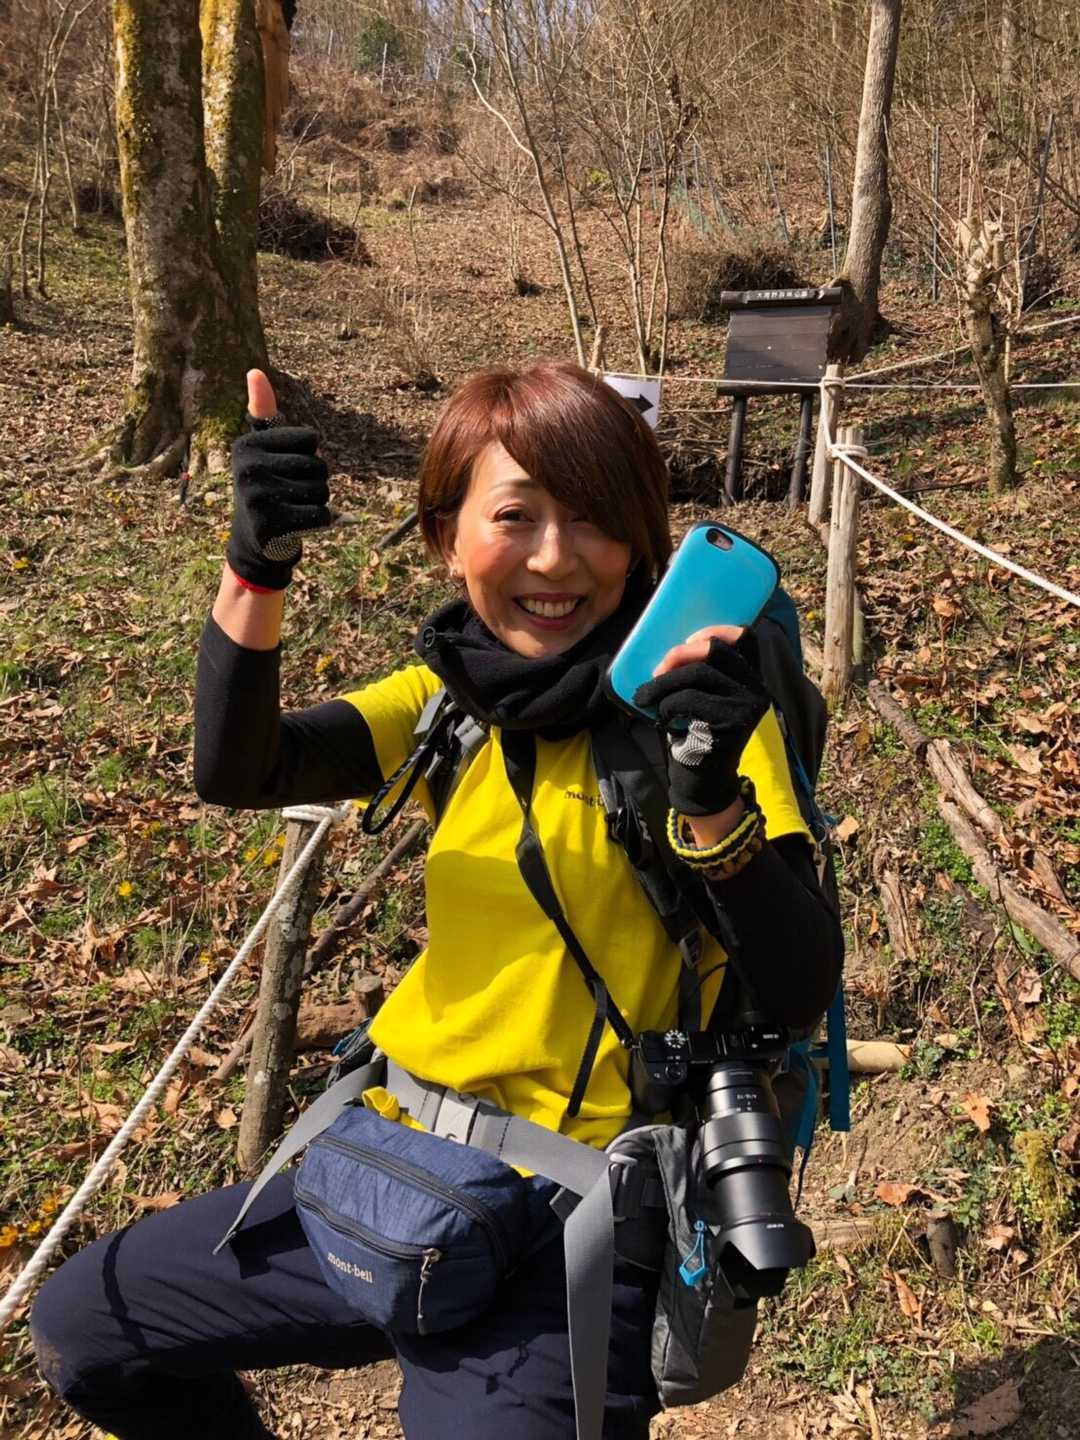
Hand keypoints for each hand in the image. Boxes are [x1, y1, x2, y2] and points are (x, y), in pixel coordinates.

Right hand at [226, 370, 330, 590]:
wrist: (253, 541)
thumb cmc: (266, 487)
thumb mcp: (263, 449)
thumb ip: (264, 413)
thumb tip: (254, 371)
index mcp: (248, 444)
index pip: (312, 439)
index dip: (309, 455)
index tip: (285, 469)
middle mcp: (248, 467)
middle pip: (319, 466)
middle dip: (315, 482)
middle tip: (290, 494)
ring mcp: (257, 497)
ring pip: (323, 491)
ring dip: (317, 502)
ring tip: (292, 509)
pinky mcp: (271, 526)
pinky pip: (322, 515)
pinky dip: (318, 522)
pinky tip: (296, 526)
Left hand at [633, 625, 769, 816]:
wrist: (703, 780)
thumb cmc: (696, 731)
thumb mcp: (703, 696)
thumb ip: (701, 671)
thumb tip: (672, 649)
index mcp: (751, 677)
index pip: (746, 637)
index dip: (715, 630)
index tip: (688, 641)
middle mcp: (756, 689)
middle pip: (715, 649)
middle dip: (678, 654)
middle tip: (656, 671)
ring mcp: (748, 707)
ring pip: (697, 673)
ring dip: (663, 684)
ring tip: (647, 698)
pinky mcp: (733, 724)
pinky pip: (687, 699)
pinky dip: (665, 706)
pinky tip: (663, 720)